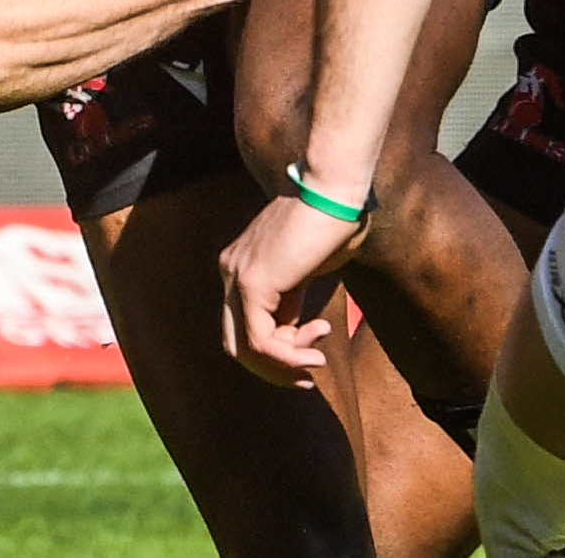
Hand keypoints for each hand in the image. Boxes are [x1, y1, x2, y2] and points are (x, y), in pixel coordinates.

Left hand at [219, 194, 366, 386]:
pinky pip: (260, 341)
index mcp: (242, 266)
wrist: (335, 189)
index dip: (281, 349)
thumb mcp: (308, 270)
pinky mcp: (252, 282)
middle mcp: (230, 271)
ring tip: (317, 361)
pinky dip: (288, 358)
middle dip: (275, 368)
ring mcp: (236, 276)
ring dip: (284, 367)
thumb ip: (294, 298)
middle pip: (237, 343)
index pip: (247, 325)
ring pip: (245, 349)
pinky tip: (315, 357)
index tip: (316, 346)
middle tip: (310, 375)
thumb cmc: (334, 221)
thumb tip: (299, 331)